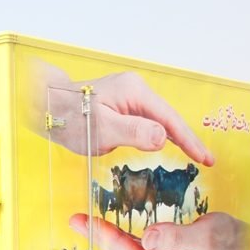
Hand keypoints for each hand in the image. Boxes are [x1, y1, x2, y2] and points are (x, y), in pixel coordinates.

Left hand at [35, 63, 213, 165]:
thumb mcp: (101, 129)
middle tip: (205, 160)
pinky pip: (144, 121)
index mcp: (135, 92)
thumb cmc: (69, 118)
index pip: (170, 119)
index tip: (205, 158)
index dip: (189, 140)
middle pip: (168, 117)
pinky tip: (166, 145)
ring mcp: (128, 95)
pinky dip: (156, 134)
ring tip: (193, 155)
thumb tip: (164, 137)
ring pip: (157, 119)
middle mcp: (135, 89)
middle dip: (186, 139)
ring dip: (174, 137)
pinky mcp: (120, 104)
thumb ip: (133, 132)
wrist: (45, 105)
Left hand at [70, 212, 249, 249]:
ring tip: (84, 222)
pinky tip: (105, 226)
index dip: (110, 240)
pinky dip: (119, 234)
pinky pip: (134, 245)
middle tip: (76, 221)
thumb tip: (148, 237)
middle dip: (99, 237)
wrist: (243, 242)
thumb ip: (178, 237)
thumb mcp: (208, 236)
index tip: (90, 224)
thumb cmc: (230, 240)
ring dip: (106, 236)